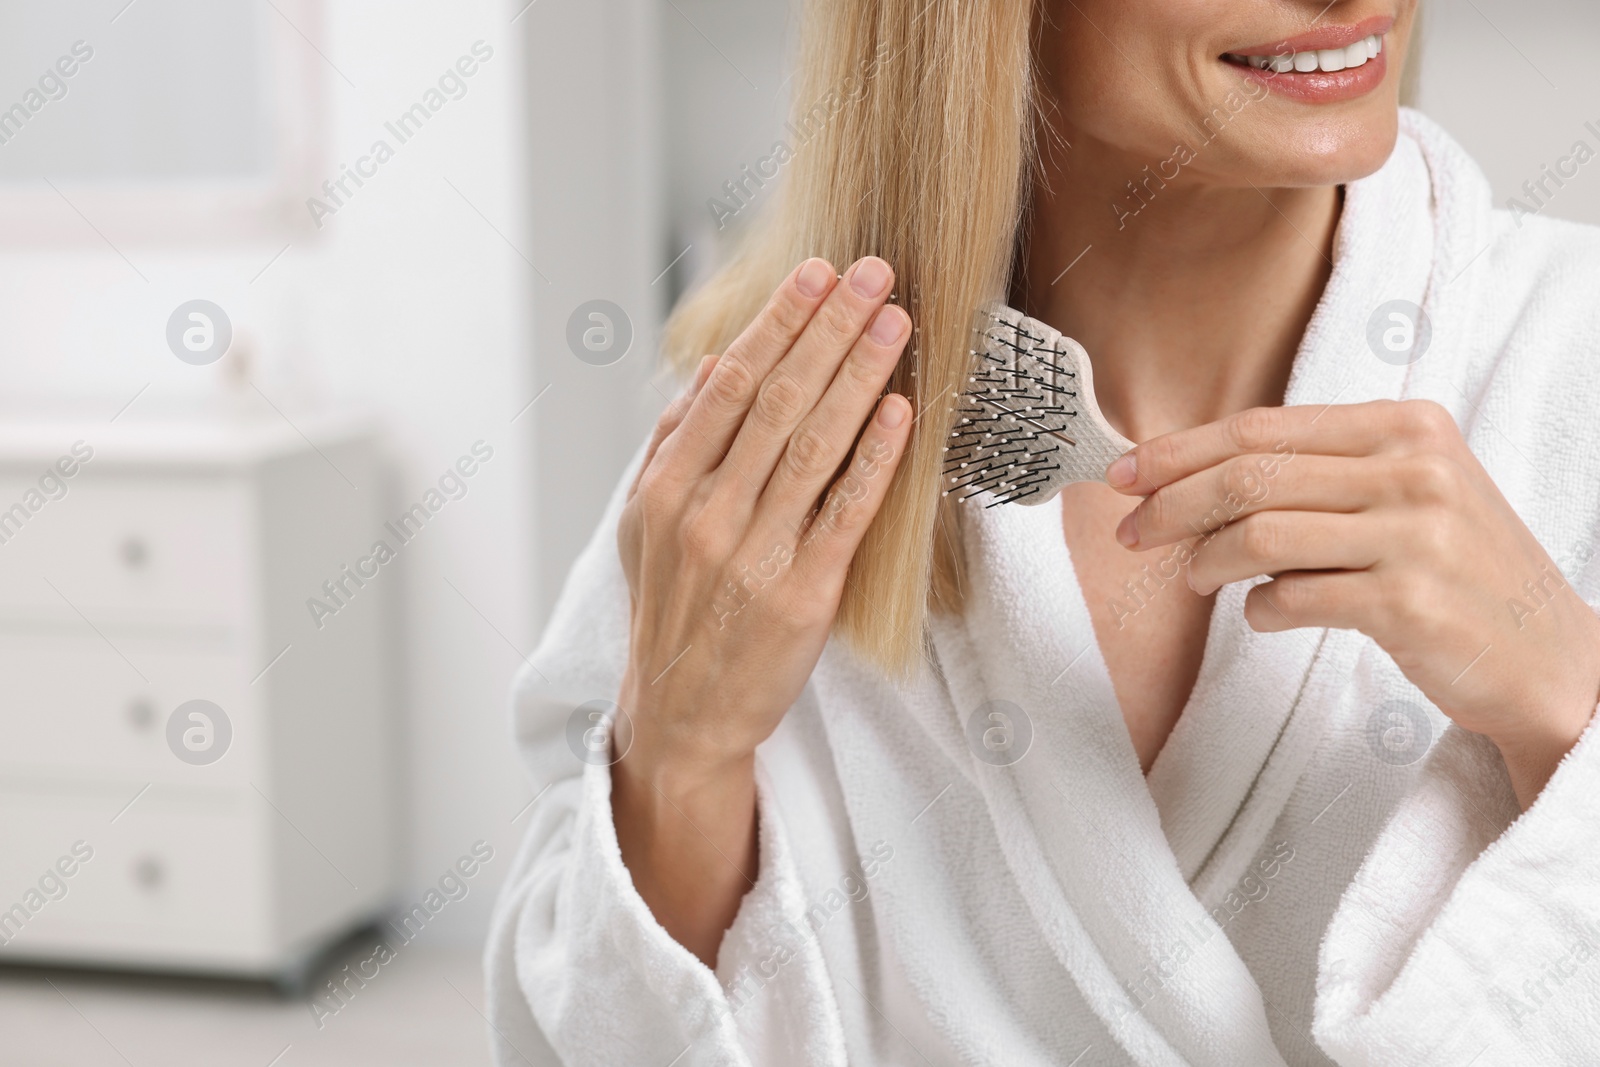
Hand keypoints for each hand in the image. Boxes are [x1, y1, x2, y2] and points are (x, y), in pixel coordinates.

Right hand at [613, 256, 912, 960]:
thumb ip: (674, 443)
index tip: (816, 274)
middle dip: (829, 330)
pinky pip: (845, 514)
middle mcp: (706, 514)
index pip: (728, 385)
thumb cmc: (672, 608)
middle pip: (777, 402)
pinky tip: (902, 412)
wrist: (684, 712)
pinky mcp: (803, 596)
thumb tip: (718, 365)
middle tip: (873, 275)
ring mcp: (755, 556)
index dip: (777, 324)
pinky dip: (876, 460)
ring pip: (815, 447)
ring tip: (896, 323)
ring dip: (860, 376)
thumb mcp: (645, 524)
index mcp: (665, 488)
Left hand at [1106, 399, 1599, 807]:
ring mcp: (1415, 534)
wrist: (1550, 658)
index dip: (1180, 451)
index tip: (1124, 474)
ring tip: (1195, 580)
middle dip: (1170, 505)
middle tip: (1129, 533)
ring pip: (1260, 535)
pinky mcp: (1409, 602)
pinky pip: (1292, 598)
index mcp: (1406, 426)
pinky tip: (1265, 615)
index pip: (1262, 428)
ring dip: (1206, 562)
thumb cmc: (1457, 573)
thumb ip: (1318, 474)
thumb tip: (1191, 476)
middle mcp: (1414, 469)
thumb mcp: (1405, 494)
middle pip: (1249, 476)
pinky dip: (1261, 611)